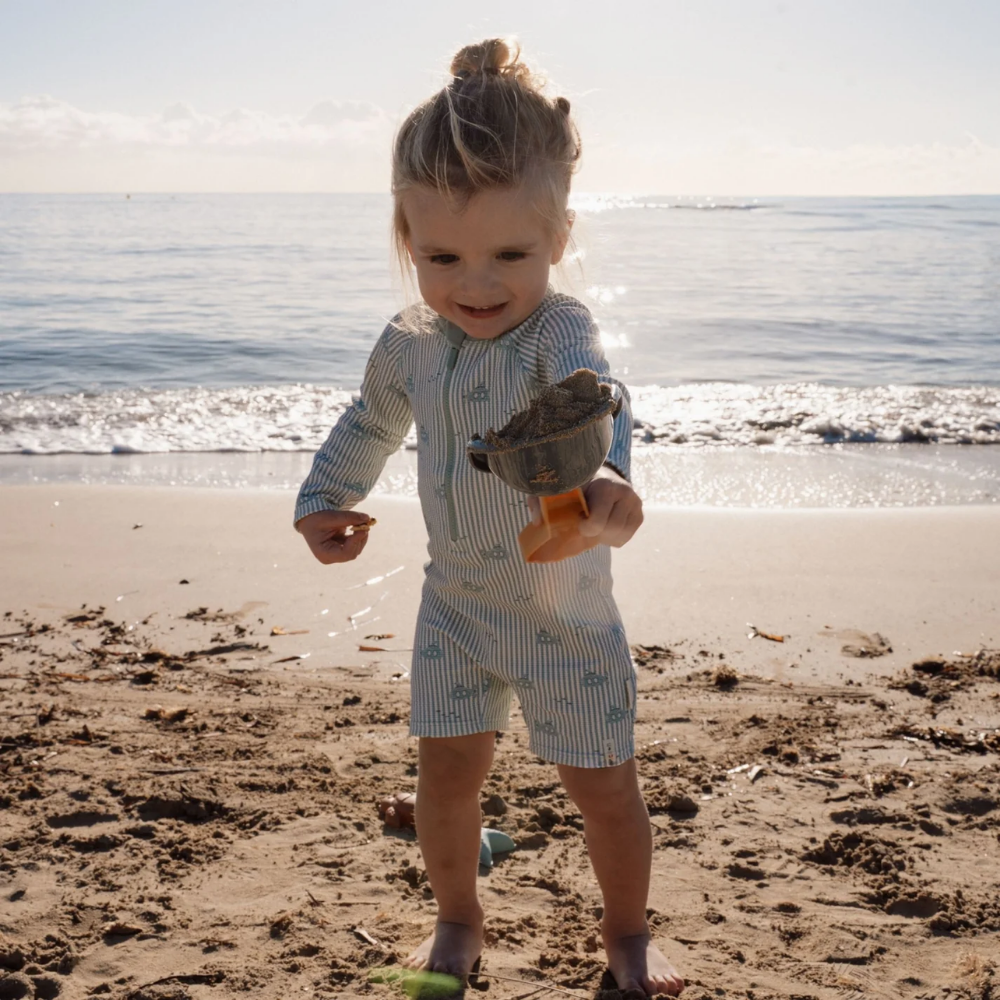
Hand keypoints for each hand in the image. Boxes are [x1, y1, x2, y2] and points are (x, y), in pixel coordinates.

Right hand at [296, 510, 373, 563]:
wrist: (310, 519)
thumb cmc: (317, 518)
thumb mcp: (332, 516)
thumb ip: (349, 518)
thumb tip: (367, 518)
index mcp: (324, 554)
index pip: (345, 553)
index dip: (356, 541)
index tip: (363, 528)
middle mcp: (330, 558)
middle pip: (352, 553)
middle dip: (360, 538)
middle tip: (364, 522)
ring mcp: (336, 555)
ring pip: (356, 549)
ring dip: (361, 536)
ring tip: (359, 521)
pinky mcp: (341, 550)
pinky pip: (355, 545)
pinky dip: (358, 535)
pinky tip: (357, 525)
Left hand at [526, 466, 642, 554]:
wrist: (597, 474)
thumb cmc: (574, 484)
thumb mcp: (555, 488)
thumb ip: (541, 500)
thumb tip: (537, 521)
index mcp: (605, 485)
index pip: (598, 521)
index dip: (585, 527)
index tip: (578, 520)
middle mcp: (625, 492)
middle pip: (612, 530)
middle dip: (596, 533)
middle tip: (586, 525)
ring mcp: (635, 502)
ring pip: (621, 535)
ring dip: (605, 536)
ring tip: (596, 525)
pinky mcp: (639, 513)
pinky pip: (628, 536)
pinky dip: (615, 537)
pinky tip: (605, 527)